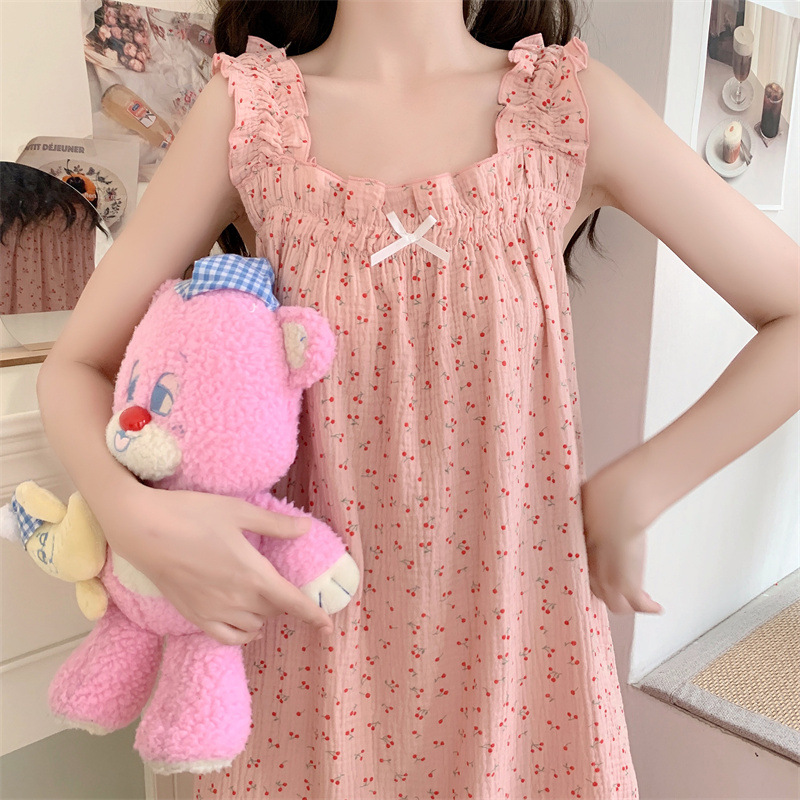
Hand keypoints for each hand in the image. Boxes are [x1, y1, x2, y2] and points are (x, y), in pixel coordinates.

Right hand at [96, 482, 334, 645]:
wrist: (143, 528)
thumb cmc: (193, 514)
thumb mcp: (239, 511)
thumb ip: (275, 524)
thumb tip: (306, 528)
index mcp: (252, 574)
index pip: (292, 602)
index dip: (313, 616)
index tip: (328, 627)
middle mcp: (236, 599)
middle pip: (273, 612)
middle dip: (283, 603)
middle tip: (281, 585)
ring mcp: (213, 611)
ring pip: (253, 626)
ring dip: (264, 616)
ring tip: (262, 598)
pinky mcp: (193, 616)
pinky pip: (226, 637)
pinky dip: (241, 634)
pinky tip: (244, 622)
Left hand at [580, 464, 664, 615]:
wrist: (618, 503)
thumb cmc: (601, 494)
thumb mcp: (584, 501)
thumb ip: (584, 510)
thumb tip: (584, 500)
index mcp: (575, 550)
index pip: (578, 572)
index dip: (589, 573)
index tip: (598, 570)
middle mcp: (588, 568)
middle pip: (595, 589)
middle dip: (604, 588)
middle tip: (618, 587)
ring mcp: (608, 578)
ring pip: (614, 603)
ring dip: (625, 603)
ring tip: (639, 601)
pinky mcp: (627, 584)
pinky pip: (637, 604)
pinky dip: (648, 608)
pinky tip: (656, 607)